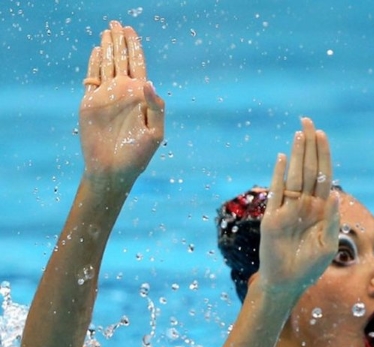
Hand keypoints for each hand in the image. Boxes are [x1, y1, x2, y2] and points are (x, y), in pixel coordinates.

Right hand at [79, 21, 164, 183]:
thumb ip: (156, 108)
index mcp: (141, 98)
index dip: (135, 49)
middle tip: (117, 23)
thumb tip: (148, 82)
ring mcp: (107, 97)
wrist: (112, 170)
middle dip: (121, 42)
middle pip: (123, 61)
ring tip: (108, 30)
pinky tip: (97, 51)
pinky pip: (92, 79)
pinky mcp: (90, 103)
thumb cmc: (137, 156)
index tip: (131, 31)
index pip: (139, 67)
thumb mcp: (154, 134)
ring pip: (107, 65)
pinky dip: (93, 64)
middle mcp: (124, 93)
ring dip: (107, 48)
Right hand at [258, 117, 338, 296]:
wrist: (287, 283)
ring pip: (295, 176)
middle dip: (309, 146)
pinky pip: (277, 192)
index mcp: (320, 210)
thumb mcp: (328, 245)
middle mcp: (304, 205)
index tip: (322, 134)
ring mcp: (288, 209)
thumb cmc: (310, 266)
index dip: (323, 155)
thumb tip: (336, 195)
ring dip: (297, 155)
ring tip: (299, 133)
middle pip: (309, 170)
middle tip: (308, 121)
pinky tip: (284, 158)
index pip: (324, 176)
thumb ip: (332, 221)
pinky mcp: (273, 218)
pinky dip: (280, 175)